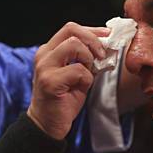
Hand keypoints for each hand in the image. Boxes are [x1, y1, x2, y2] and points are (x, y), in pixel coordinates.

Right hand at [27, 22, 109, 139]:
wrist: (48, 124)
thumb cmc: (64, 98)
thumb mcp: (78, 73)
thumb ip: (88, 58)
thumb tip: (108, 45)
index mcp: (50, 50)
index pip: (71, 28)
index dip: (92, 30)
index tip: (108, 35)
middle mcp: (44, 55)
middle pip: (71, 30)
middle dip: (93, 40)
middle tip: (103, 54)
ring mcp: (45, 67)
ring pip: (74, 46)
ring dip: (89, 58)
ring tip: (89, 72)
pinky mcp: (50, 81)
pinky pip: (78, 70)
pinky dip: (87, 79)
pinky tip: (81, 87)